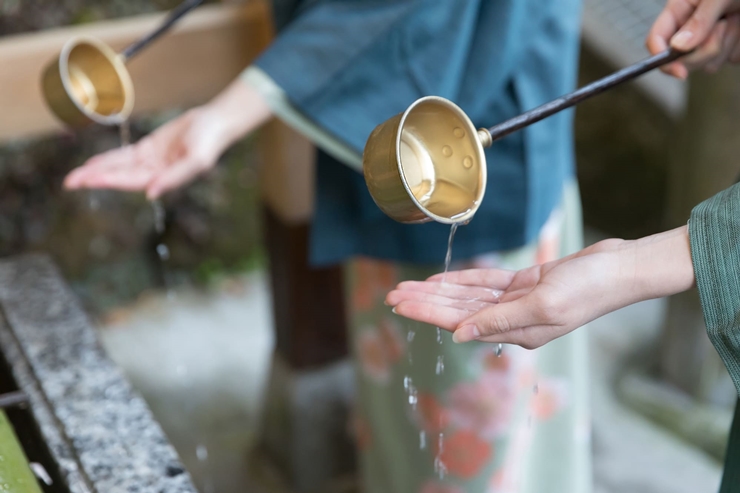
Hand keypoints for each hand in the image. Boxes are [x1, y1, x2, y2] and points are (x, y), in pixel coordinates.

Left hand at [64, 80, 271, 198]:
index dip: (112, 180)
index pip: (133, 180)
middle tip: (70, 183)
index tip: (92, 180)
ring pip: (119, 167)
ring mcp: (151, 161)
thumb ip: (175, 178)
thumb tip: (151, 194)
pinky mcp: (150, 149)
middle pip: (120, 177)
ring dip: (97, 171)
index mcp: (165, 178)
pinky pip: (124, 156)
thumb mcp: (196, 160)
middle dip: (96, 179)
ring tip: (74, 177)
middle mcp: (155, 173)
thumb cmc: (210, 142)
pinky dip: (108, 160)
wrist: (215, 123)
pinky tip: (93, 164)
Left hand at [386, 227, 694, 348]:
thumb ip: (499, 320)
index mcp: (516, 331)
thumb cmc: (589, 288)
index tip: (399, 305)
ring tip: (408, 288)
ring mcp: (518, 301)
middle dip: (424, 302)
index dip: (427, 311)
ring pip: (468, 296)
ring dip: (438, 291)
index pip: (459, 321)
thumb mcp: (543, 305)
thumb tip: (459, 335)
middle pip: (457, 309)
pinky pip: (487, 283)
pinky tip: (442, 280)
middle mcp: (512, 319)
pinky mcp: (526, 284)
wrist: (620, 268)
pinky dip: (464, 280)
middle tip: (391, 296)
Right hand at [647, 0, 739, 78]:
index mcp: (678, 11)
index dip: (661, 59)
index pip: (656, 40)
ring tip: (736, 19)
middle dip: (704, 50)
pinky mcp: (727, 48)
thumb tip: (678, 47)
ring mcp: (707, 40)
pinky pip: (728, 61)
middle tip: (724, 25)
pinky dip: (738, 46)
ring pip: (707, 64)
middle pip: (681, 60)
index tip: (680, 72)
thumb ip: (699, 21)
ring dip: (727, 44)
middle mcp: (689, 28)